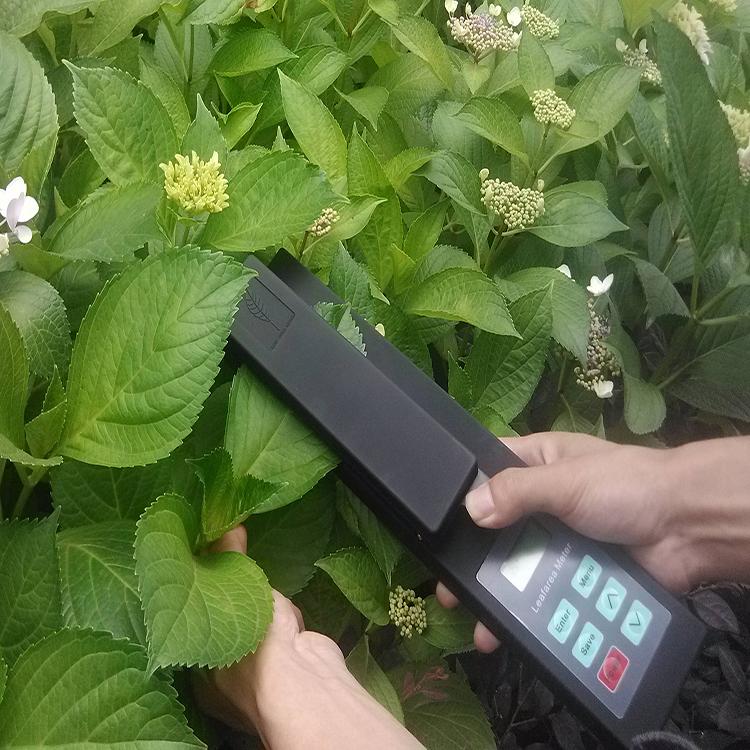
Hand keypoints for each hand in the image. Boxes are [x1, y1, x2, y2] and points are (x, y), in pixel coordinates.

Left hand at [194, 526, 423, 749]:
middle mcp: (225, 684)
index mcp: (199, 677)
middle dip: (241, 601)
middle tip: (245, 578)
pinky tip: (290, 622)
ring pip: (258, 627)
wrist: (304, 681)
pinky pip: (284, 634)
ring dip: (267, 610)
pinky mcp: (291, 667)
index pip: (195, 628)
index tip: (214, 571)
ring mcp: (261, 677)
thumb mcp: (236, 591)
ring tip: (272, 603)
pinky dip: (288, 622)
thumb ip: (228, 557)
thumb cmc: (254, 648)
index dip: (206, 598)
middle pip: (229, 625)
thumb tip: (225, 526)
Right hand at [438, 432, 749, 651]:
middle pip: (496, 527)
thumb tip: (469, 510)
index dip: (461, 490)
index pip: (488, 468)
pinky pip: (541, 591)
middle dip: (472, 556)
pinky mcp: (575, 573)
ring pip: (517, 564)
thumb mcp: (565, 480)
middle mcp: (543, 501)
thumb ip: (516, 491)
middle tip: (446, 586)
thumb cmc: (627, 486)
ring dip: (494, 591)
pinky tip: (501, 631)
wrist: (690, 529)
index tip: (434, 520)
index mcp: (538, 462)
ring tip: (471, 618)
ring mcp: (559, 540)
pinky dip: (523, 609)